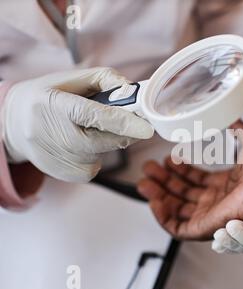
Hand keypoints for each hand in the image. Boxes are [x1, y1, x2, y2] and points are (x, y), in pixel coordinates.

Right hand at [2, 67, 153, 182]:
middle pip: (106, 141)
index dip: (123, 122)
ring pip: (104, 154)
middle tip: (122, 120)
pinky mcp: (65, 174)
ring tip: (84, 130)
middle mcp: (55, 136)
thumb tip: (134, 91)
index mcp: (55, 105)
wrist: (14, 125)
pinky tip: (79, 144)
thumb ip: (105, 80)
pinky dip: (95, 155)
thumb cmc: (49, 96)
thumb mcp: (72, 79)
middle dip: (123, 131)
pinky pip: (95, 167)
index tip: (147, 128)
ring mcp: (59, 159)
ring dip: (105, 142)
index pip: (94, 116)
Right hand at [137, 121, 242, 239]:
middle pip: (184, 193)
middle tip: (150, 168)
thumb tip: (225, 112)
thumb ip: (235, 125)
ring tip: (145, 181)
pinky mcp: (206, 227)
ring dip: (159, 195)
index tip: (170, 159)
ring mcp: (211, 215)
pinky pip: (178, 227)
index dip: (182, 170)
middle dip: (165, 180)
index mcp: (228, 184)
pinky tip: (153, 200)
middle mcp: (218, 200)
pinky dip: (162, 216)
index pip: (198, 180)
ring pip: (177, 209)